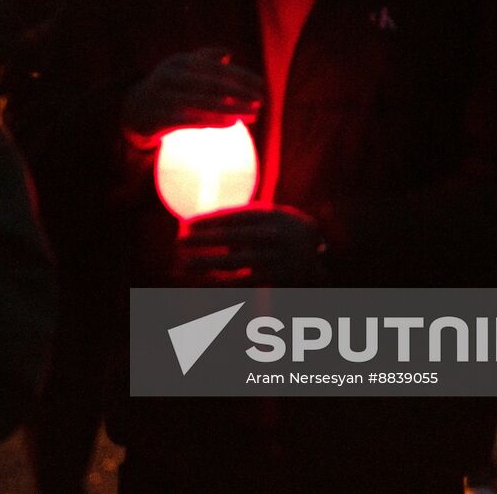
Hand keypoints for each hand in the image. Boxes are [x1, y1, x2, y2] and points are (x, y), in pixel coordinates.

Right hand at [121, 47, 264, 147]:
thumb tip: (228, 54)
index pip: (215, 67)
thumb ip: (204, 59)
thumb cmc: (167, 85)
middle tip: (261, 100)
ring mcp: (164, 97)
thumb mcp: (181, 67)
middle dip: (239, 92)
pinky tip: (231, 123)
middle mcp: (171, 76)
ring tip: (252, 114)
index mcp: (180, 62)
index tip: (261, 84)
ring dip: (230, 108)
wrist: (134, 108)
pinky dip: (212, 121)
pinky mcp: (160, 117)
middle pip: (211, 84)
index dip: (240, 75)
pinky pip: (190, 120)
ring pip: (203, 102)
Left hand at [177, 205, 325, 285]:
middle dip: (202, 240)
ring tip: (184, 264)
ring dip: (207, 263)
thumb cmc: (280, 228)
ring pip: (235, 262)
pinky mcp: (277, 278)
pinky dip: (223, 282)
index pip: (232, 216)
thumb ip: (238, 220)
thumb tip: (199, 225)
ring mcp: (275, 257)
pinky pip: (245, 281)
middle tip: (178, 241)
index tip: (185, 224)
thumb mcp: (265, 216)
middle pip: (230, 238)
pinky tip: (205, 281)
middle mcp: (272, 235)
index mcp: (268, 214)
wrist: (318, 250)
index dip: (207, 220)